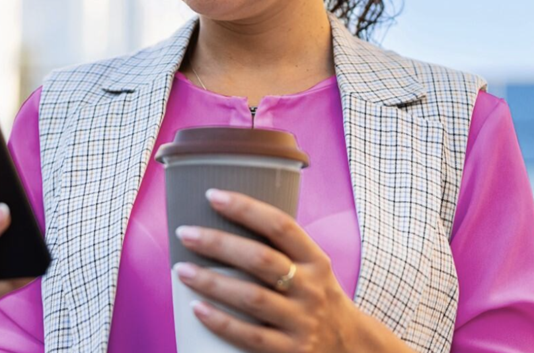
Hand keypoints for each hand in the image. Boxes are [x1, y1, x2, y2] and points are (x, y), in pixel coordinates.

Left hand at [173, 188, 362, 352]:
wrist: (351, 348)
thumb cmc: (318, 297)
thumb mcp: (313, 267)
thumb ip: (282, 248)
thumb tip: (229, 220)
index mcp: (315, 259)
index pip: (280, 225)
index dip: (246, 208)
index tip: (213, 196)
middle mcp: (310, 288)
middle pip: (260, 259)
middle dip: (219, 243)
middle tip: (186, 233)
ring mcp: (301, 322)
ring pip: (251, 298)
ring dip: (212, 282)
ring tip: (182, 269)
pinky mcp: (290, 352)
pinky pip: (249, 337)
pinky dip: (221, 321)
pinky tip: (197, 308)